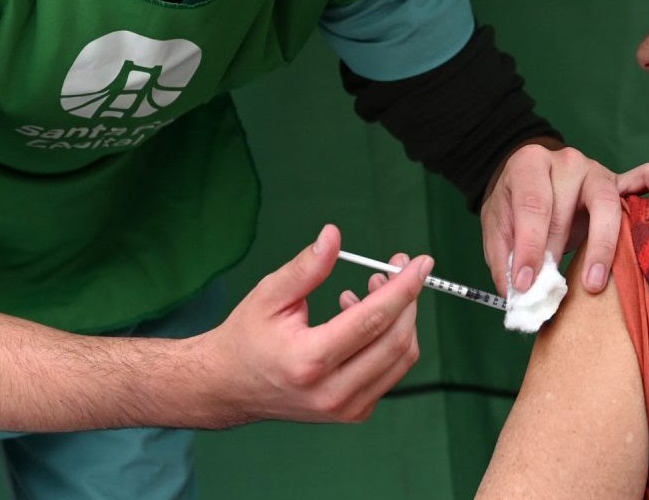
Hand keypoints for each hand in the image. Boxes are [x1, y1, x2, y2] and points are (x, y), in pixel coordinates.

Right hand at [198, 224, 431, 425]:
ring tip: (373, 288)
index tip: (420, 263)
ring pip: (401, 359)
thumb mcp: (269, 295)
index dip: (403, 288)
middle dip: (408, 299)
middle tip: (396, 268)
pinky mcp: (354, 412)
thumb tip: (333, 236)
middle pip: (396, 341)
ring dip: (400, 318)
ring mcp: (346, 408)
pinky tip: (362, 318)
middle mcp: (331, 391)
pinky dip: (389, 340)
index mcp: (309, 361)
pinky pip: (391, 372)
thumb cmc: (247, 337)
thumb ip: (306, 267)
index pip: (372, 321)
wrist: (228, 387)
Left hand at [480, 145, 648, 296]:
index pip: (532, 204)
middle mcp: (566, 162)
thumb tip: (518, 294)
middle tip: (553, 290)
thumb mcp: (497, 226)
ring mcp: (596, 170)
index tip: (525, 284)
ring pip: (606, 202)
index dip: (529, 246)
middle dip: (558, 250)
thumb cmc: (515, 205)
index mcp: (529, 164)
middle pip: (567, 206)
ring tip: (594, 282)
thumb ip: (503, 258)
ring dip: (601, 245)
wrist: (531, 180)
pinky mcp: (620, 181)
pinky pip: (645, 177)